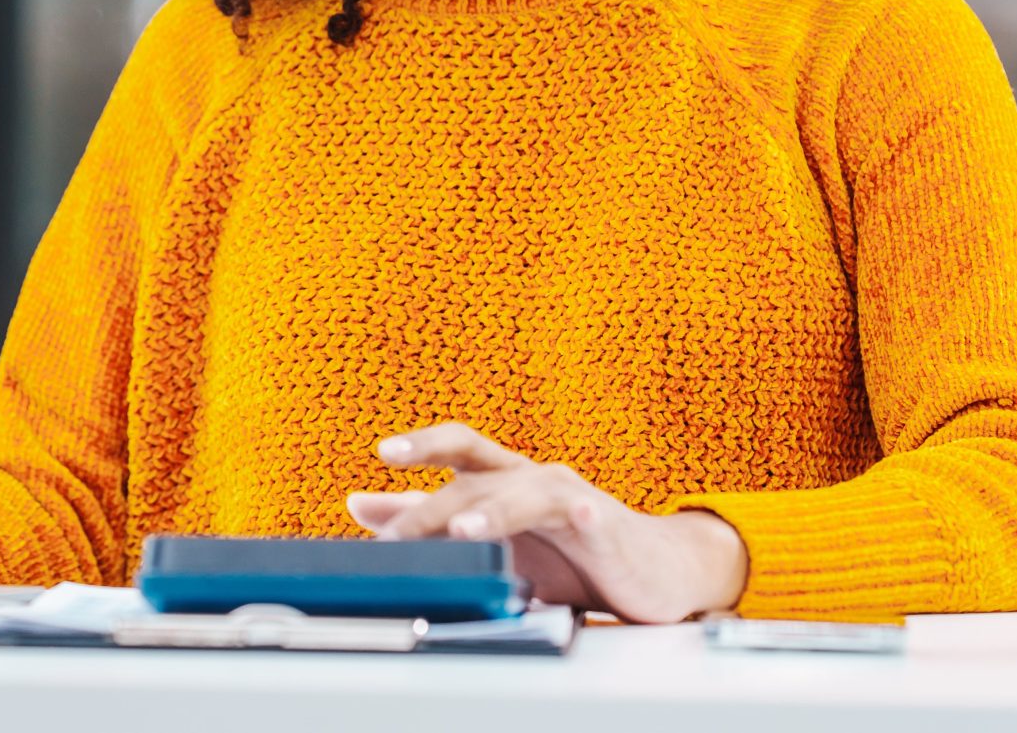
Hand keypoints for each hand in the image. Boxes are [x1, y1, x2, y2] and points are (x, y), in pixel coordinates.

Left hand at [347, 422, 747, 624]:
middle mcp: (531, 478)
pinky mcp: (604, 526)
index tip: (384, 453)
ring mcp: (569, 498)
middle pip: (478, 477)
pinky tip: (576, 519)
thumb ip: (426, 518)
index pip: (457, 448)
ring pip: (525, 493)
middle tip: (398, 534)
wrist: (654, 570)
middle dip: (435, 506)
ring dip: (492, 512)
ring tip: (465, 530)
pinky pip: (588, 516)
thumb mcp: (490, 537)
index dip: (422, 446)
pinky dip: (580, 515)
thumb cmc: (570, 553)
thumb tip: (361, 504)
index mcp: (502, 478)